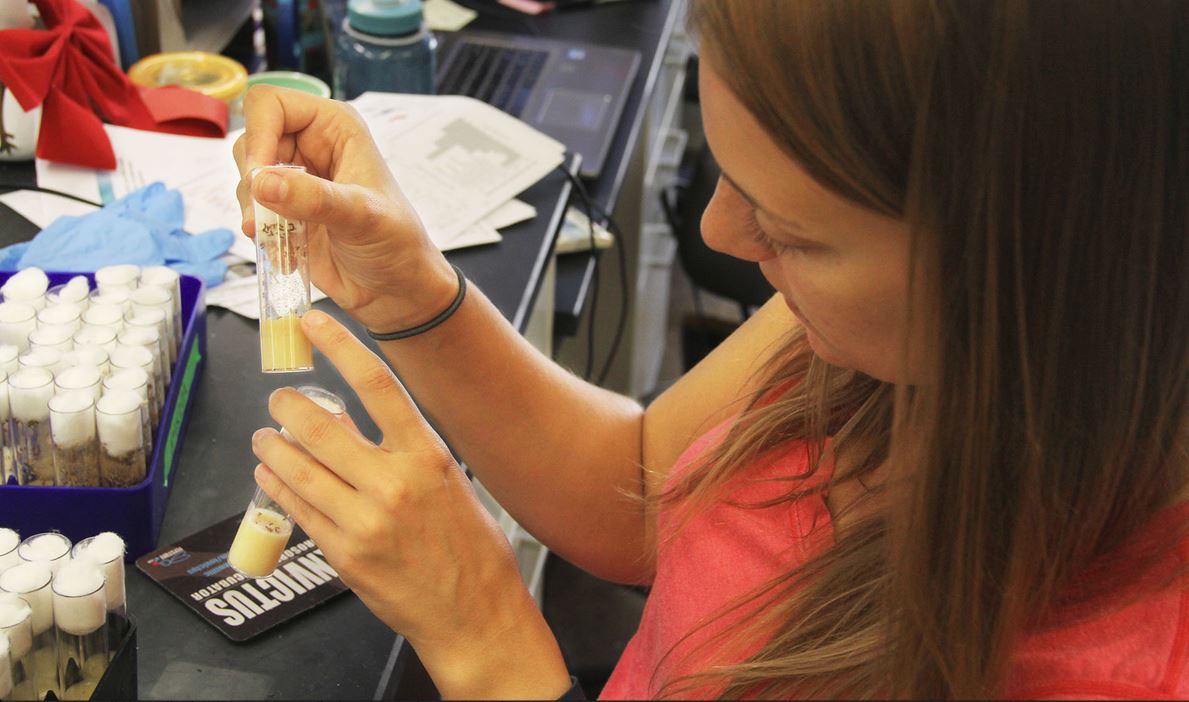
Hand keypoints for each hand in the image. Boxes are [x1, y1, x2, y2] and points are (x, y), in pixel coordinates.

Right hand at [232, 85, 456, 332]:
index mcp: (334, 126)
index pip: (269, 104)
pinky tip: (285, 253)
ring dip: (254, 211)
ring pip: (246, 178)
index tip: (259, 180)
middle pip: (250, 141)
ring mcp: (295, 179)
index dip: (258, 136)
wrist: (397, 289)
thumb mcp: (361, 217)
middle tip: (267, 218)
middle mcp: (310, 145)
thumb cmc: (396, 244)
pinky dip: (259, 232)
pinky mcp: (285, 210)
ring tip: (280, 239)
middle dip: (252, 182)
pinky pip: (251, 210)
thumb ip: (314, 198)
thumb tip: (262, 182)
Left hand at [250, 309, 570, 698]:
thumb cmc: (471, 549)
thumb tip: (359, 425)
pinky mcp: (343, 555)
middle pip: (321, 426)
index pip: (376, 384)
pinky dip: (277, 488)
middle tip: (278, 399)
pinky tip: (271, 477)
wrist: (475, 614)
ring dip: (272, 448)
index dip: (340, 346)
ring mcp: (364, 521)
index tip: (314, 323)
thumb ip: (405, 453)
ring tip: (264, 439)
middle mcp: (394, 484)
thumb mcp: (451, 484)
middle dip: (288, 407)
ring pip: (297, 469)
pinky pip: (297, 511)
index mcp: (428, 457)